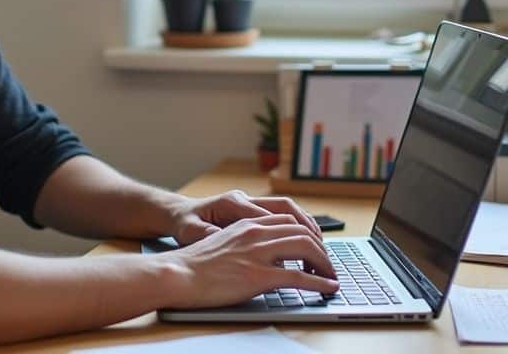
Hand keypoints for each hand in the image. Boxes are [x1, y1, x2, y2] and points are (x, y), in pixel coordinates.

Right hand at [158, 214, 338, 308]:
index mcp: (247, 223)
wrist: (176, 274)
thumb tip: (264, 255)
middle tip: (327, 264)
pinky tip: (328, 288)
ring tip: (331, 276)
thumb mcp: (222, 242)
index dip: (308, 234)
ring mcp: (258, 253)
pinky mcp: (258, 276)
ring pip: (306, 248)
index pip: (289, 221)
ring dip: (325, 263)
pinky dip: (319, 282)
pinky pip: (299, 277)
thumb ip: (245, 242)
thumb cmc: (193, 264)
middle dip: (321, 249)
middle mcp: (255, 232)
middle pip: (302, 231)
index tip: (315, 248)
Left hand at [166, 189, 322, 244]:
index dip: (288, 234)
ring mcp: (250, 203)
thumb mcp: (190, 232)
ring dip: (306, 225)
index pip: (268, 217)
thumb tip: (220, 239)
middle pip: (285, 207)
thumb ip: (207, 235)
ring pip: (287, 209)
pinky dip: (296, 227)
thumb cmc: (184, 224)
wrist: (178, 214)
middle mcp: (244, 199)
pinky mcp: (252, 211)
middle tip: (322, 250)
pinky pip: (281, 215)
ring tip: (321, 246)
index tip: (302, 251)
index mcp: (232, 204)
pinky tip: (306, 242)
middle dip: (306, 227)